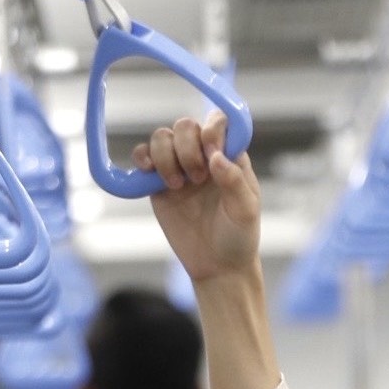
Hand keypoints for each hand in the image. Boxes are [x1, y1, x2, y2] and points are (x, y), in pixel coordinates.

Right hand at [135, 115, 260, 282]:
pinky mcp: (157, 183)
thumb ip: (234, 181)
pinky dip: (142, 158)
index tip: (211, 155)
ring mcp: (179, 167)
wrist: (217, 266)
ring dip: (166, 155)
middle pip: (186, 125)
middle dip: (188, 148)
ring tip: (177, 186)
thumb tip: (215, 156)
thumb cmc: (238, 236)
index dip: (211, 131)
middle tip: (197, 179)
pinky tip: (150, 173)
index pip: (218, 122)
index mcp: (230, 156)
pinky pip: (143, 157)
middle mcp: (203, 156)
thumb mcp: (245, 211)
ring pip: (162, 136)